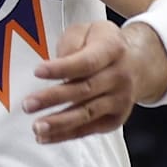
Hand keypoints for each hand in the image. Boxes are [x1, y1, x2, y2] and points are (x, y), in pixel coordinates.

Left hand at [21, 20, 166, 143]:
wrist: (138, 63)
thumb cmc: (103, 44)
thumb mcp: (88, 30)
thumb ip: (71, 43)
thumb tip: (55, 65)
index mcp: (112, 49)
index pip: (86, 62)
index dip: (61, 68)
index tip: (37, 72)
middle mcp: (119, 76)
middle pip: (84, 90)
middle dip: (53, 98)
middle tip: (28, 104)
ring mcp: (120, 100)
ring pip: (87, 113)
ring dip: (59, 123)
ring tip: (37, 126)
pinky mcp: (116, 119)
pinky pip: (89, 129)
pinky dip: (66, 134)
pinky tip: (46, 136)